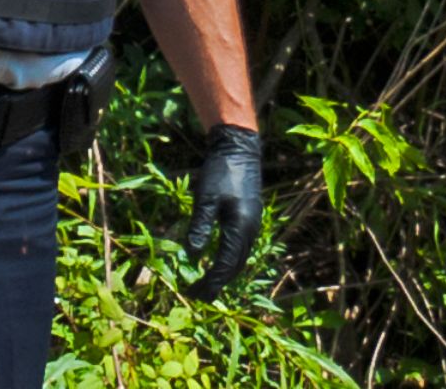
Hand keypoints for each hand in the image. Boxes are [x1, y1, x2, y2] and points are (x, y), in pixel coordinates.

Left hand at [183, 123, 261, 299]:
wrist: (240, 149)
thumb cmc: (220, 171)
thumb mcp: (206, 198)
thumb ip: (200, 227)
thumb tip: (192, 256)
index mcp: (240, 227)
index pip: (226, 264)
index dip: (210, 282)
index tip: (195, 294)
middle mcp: (250, 229)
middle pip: (236, 266)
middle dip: (217, 283)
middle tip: (199, 296)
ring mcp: (253, 224)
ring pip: (240, 258)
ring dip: (225, 273)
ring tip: (207, 283)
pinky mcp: (250, 218)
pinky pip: (242, 248)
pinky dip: (230, 260)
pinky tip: (218, 261)